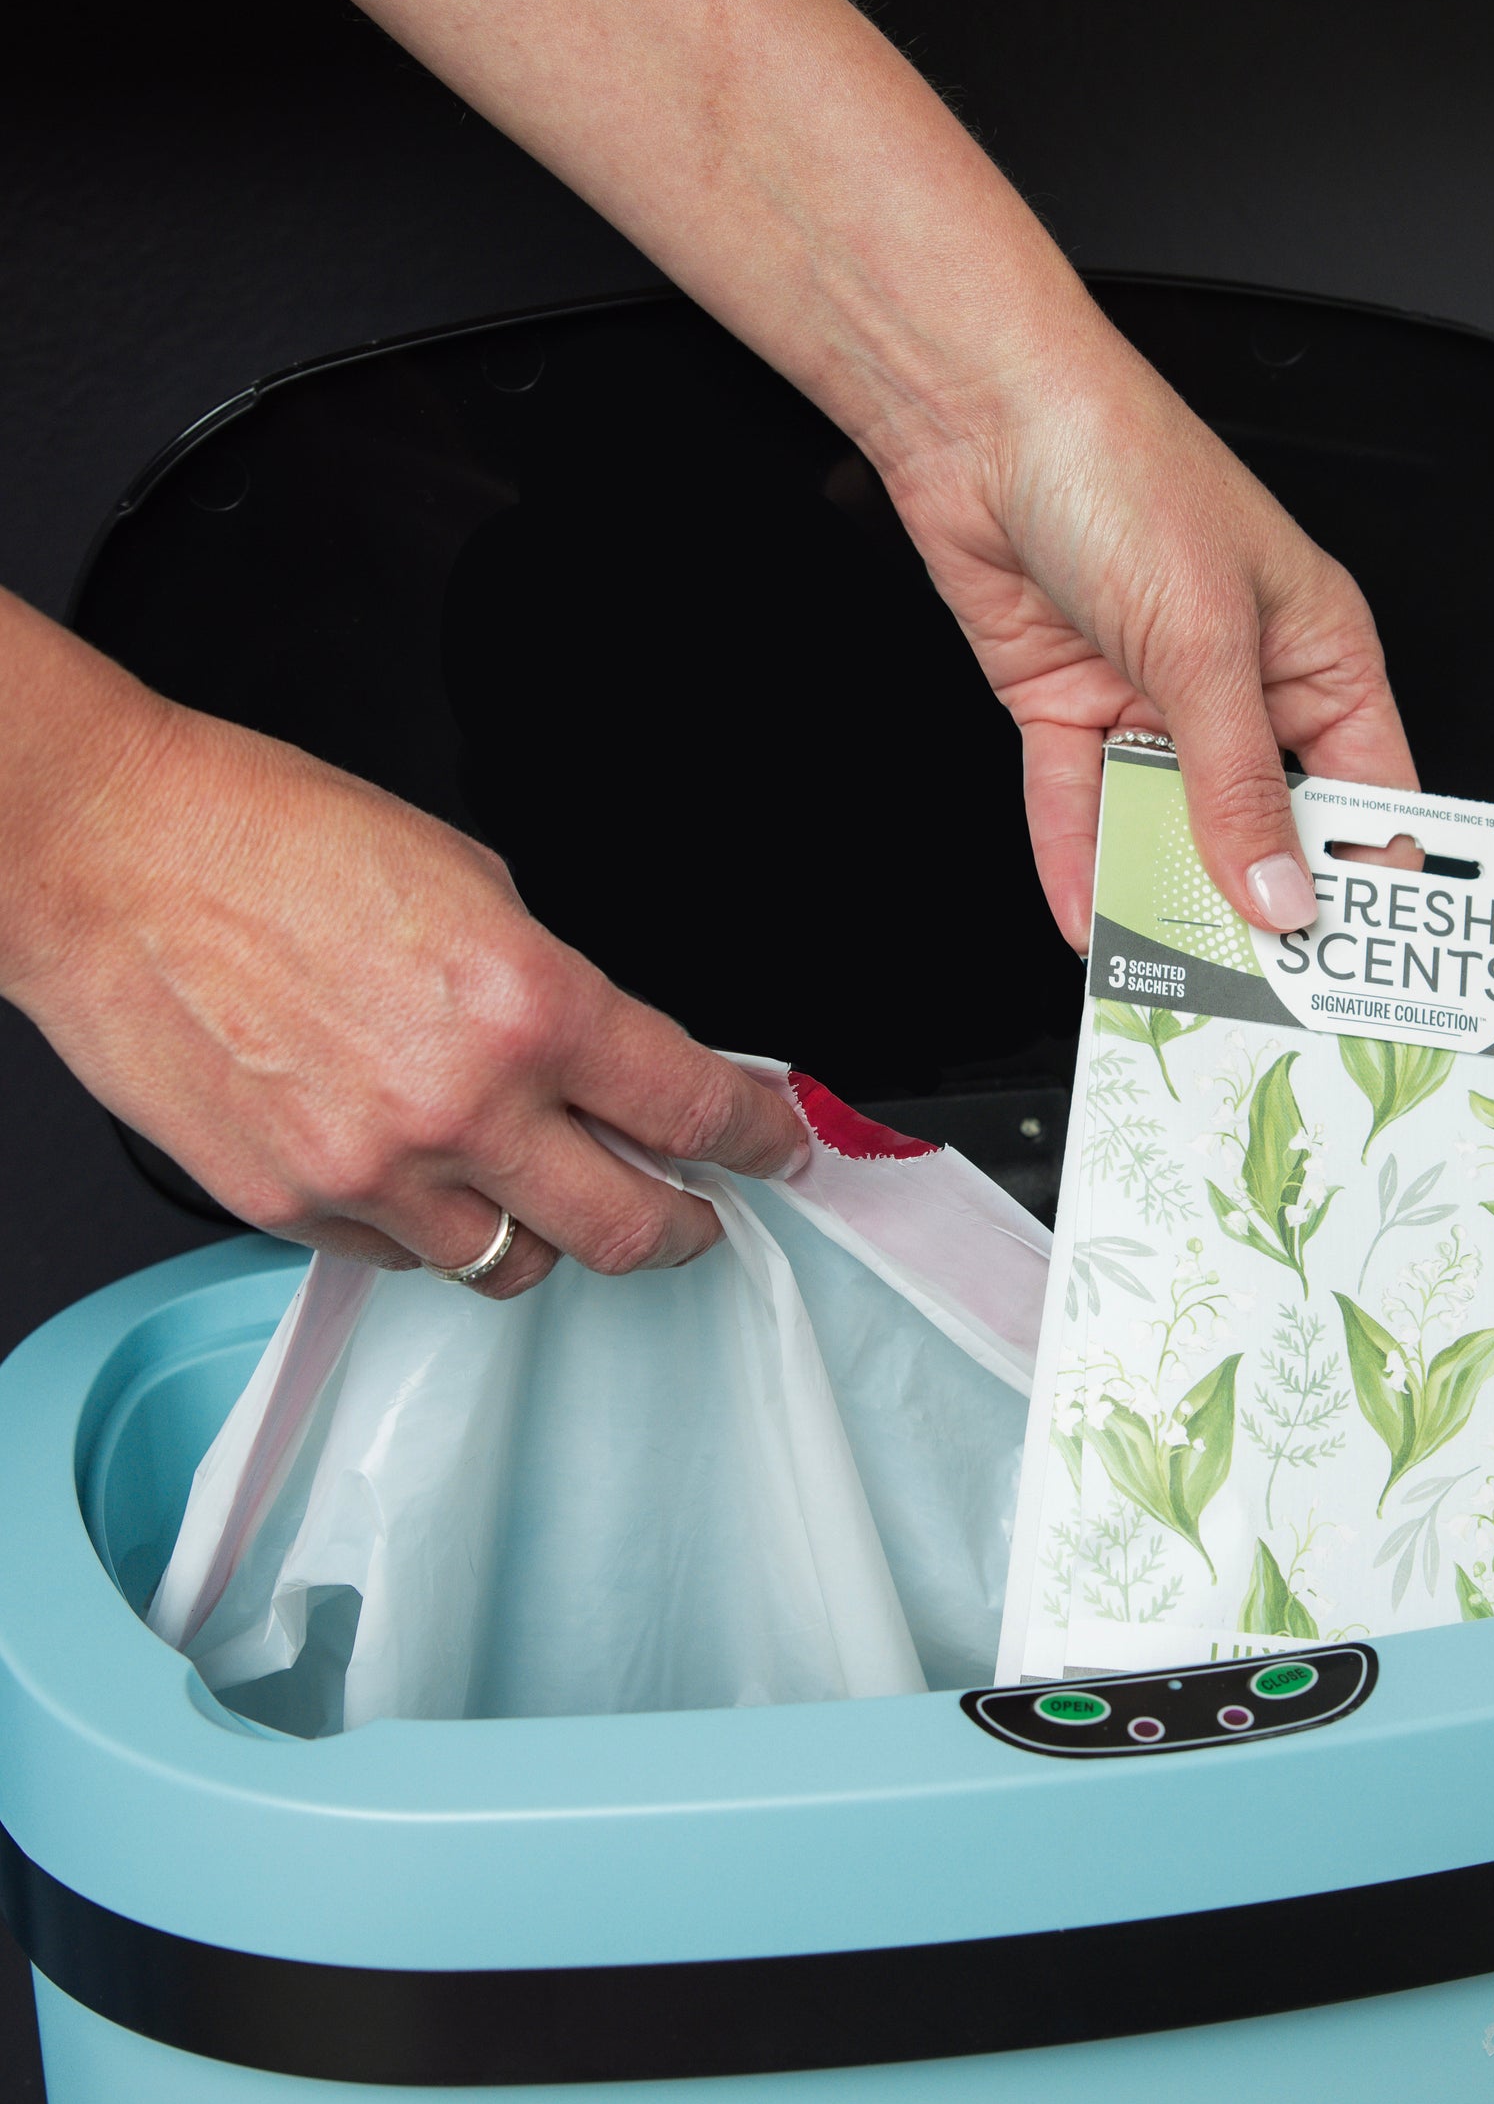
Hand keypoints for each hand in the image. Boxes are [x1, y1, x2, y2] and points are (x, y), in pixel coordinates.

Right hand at [0, 595, 806, 1296]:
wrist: (108, 858)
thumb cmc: (275, 840)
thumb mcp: (476, 884)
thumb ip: (560, 993)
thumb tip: (621, 1064)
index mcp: (528, 1004)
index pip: (693, 1107)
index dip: (757, 1137)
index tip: (776, 1145)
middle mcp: (460, 1105)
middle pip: (628, 1229)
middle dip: (687, 1225)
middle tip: (699, 1212)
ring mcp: (372, 1172)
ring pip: (515, 1263)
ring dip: (550, 1229)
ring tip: (539, 1179)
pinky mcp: (291, 1210)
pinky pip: (407, 1259)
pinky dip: (437, 1227)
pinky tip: (424, 1168)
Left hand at [299, 0, 1417, 953]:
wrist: (979, 419)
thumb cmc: (1122, 468)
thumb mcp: (1207, 644)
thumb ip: (1240, 782)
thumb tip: (1280, 888)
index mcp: (1319, 652)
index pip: (1369, 791)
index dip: (1366, 876)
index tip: (1359, 958)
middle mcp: (1241, 683)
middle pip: (1261, 823)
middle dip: (1252, 902)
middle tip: (1255, 986)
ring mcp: (1152, 700)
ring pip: (1167, 825)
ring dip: (1159, 892)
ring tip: (1165, 969)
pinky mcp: (1070, 709)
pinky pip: (1082, 807)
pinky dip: (1081, 861)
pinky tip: (1088, 917)